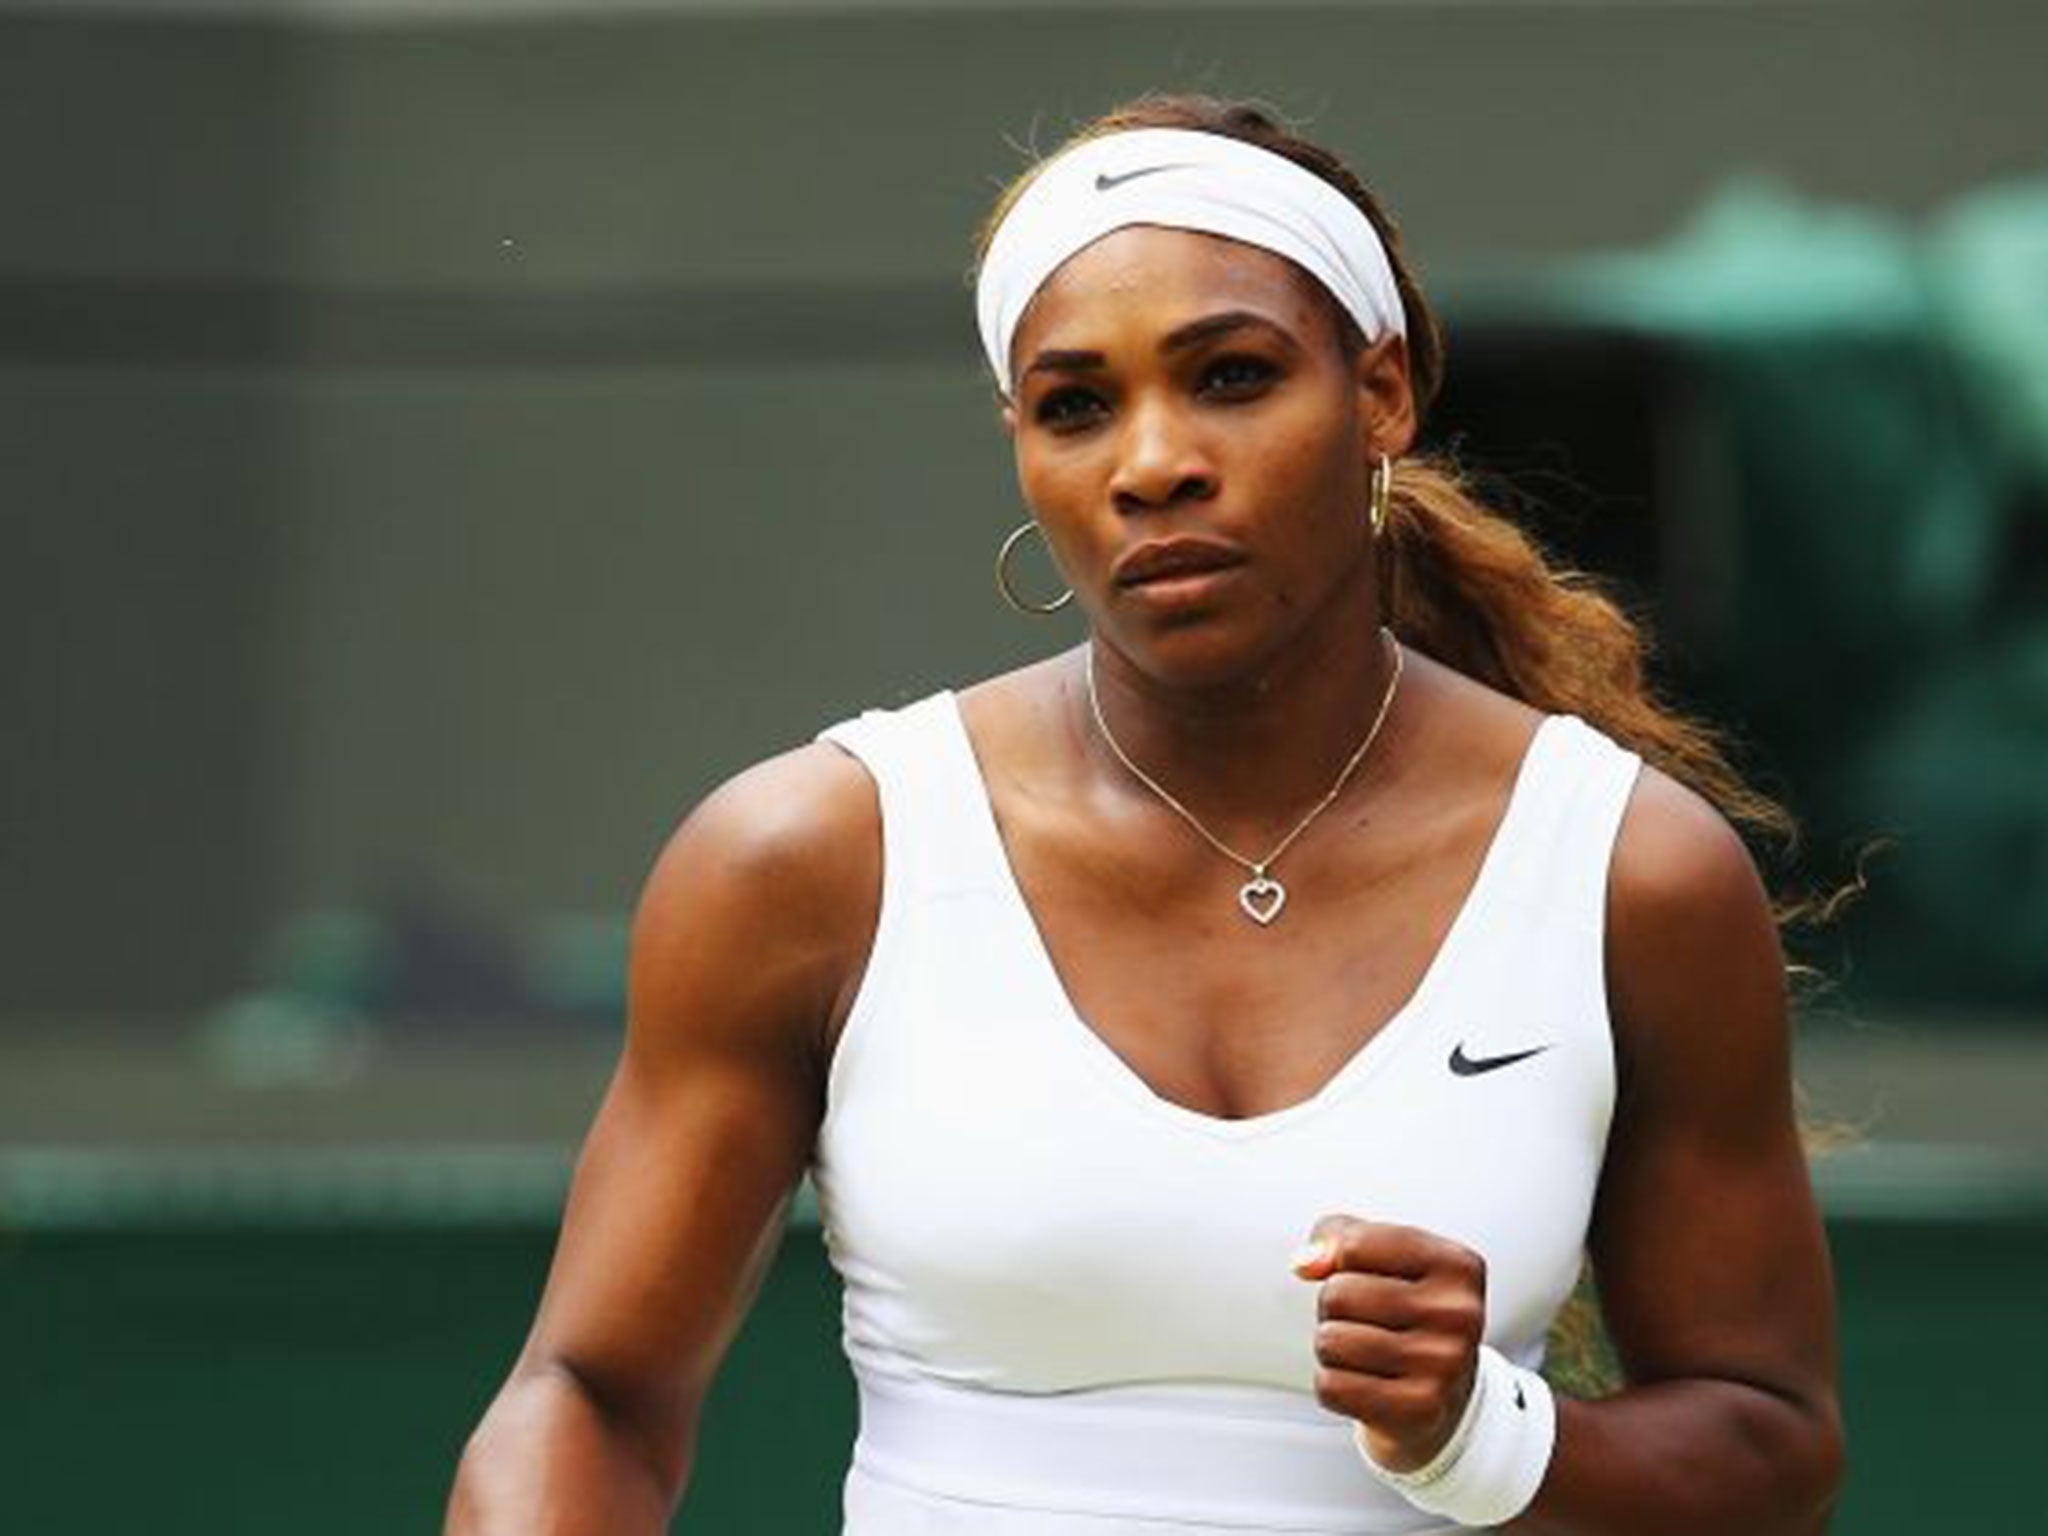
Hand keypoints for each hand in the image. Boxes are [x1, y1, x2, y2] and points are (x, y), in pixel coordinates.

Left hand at [1291, 1214, 1487, 1473]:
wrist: (1441, 1395)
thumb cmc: (1403, 1310)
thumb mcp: (1382, 1257)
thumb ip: (1338, 1237)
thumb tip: (1304, 1263)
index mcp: (1457, 1265)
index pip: (1356, 1244)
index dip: (1340, 1260)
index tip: (1365, 1276)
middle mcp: (1459, 1314)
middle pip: (1338, 1294)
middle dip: (1333, 1308)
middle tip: (1367, 1323)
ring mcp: (1444, 1364)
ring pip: (1331, 1341)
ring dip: (1332, 1348)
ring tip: (1366, 1353)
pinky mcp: (1420, 1410)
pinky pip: (1332, 1387)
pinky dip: (1332, 1386)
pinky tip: (1365, 1385)